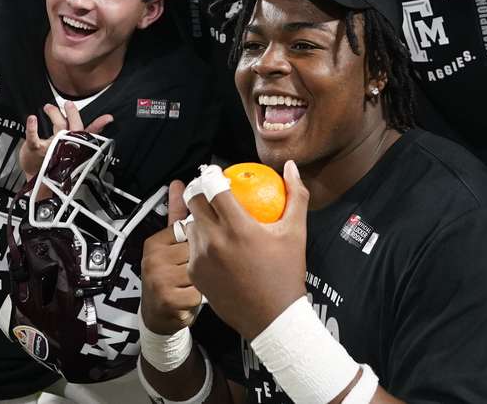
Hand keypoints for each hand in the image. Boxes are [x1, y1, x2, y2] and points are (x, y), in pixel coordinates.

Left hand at [19, 100, 113, 180]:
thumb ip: (85, 133)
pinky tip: (32, 119)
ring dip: (55, 114)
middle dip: (73, 115)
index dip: (99, 126)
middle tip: (69, 104)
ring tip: (49, 107)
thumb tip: (104, 121)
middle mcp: (66, 148)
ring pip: (58, 129)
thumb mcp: (71, 146)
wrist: (36, 178)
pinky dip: (32, 128)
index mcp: (75, 147)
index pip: (89, 135)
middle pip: (74, 129)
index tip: (107, 118)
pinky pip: (34, 138)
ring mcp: (51, 149)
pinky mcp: (36, 150)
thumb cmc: (53, 159)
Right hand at [141, 181, 205, 334]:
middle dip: (202, 263)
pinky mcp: (168, 300)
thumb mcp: (171, 244)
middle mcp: (152, 259)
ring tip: (193, 285)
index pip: (190, 232)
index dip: (199, 244)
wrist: (158, 316)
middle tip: (194, 272)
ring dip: (204, 281)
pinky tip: (190, 299)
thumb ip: (177, 214)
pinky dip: (200, 298)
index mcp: (155, 242)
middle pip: (197, 252)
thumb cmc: (170, 276)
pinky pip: (200, 292)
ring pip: (200, 272)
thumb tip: (179, 183)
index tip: (193, 253)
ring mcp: (158, 280)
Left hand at [186, 162, 308, 339]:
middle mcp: (214, 240)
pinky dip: (200, 240)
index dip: (212, 175)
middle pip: (194, 201)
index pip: (212, 187)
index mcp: (238, 227)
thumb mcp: (296, 232)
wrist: (272, 319)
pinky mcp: (195, 274)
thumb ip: (296, 195)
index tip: (217, 173)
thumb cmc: (286, 273)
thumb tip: (291, 167)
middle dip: (200, 191)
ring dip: (199, 216)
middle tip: (211, 190)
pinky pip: (192, 247)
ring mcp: (201, 258)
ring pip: (190, 224)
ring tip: (213, 218)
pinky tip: (215, 243)